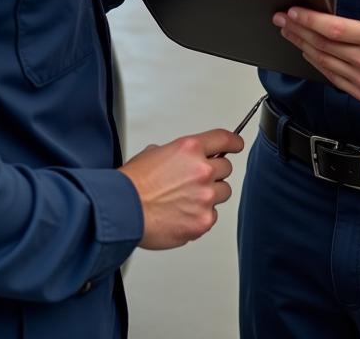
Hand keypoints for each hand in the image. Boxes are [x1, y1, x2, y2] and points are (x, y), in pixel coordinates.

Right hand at [118, 129, 243, 249]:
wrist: (123, 210)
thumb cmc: (132, 184)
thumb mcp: (154, 153)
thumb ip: (177, 155)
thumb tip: (182, 162)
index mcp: (190, 149)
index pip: (224, 139)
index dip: (234, 142)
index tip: (237, 144)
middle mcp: (202, 170)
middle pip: (226, 168)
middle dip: (214, 173)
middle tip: (196, 181)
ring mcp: (205, 196)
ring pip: (223, 193)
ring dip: (210, 195)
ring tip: (186, 200)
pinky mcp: (203, 220)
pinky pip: (212, 216)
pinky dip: (201, 216)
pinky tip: (182, 214)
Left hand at [273, 0, 359, 102]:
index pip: (333, 30)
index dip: (309, 21)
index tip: (291, 12)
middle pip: (323, 46)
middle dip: (297, 31)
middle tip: (280, 19)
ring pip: (324, 63)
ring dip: (302, 46)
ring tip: (288, 31)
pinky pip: (332, 77)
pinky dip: (317, 63)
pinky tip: (307, 49)